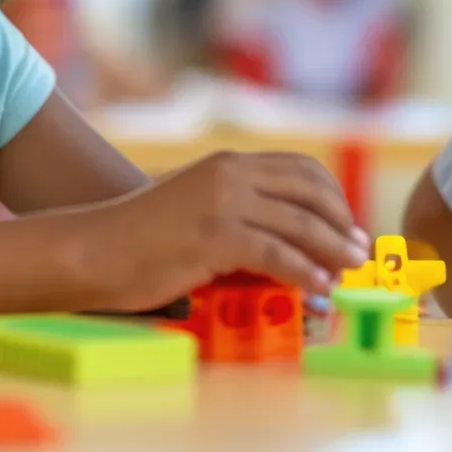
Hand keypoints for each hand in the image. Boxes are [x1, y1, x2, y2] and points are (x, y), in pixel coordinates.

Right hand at [70, 151, 368, 310]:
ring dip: (332, 249)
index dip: (333, 197)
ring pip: (300, 223)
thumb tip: (286, 243)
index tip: (348, 225)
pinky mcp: (215, 235)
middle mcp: (231, 174)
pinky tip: (317, 287)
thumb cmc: (141, 240)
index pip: (301, 169)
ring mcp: (223, 202)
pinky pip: (276, 253)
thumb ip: (238, 213)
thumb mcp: (197, 209)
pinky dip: (304, 271)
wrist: (93, 250)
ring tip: (348, 271)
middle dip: (342, 221)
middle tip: (358, 251)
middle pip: (310, 191)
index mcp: (229, 164)